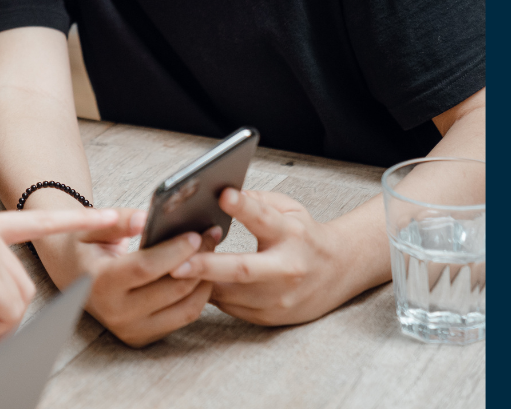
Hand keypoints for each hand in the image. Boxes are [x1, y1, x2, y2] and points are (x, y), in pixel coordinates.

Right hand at [36, 207, 220, 346]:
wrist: (73, 277)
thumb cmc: (84, 247)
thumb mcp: (91, 227)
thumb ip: (119, 221)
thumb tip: (146, 218)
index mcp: (98, 283)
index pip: (145, 268)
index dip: (174, 251)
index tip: (196, 234)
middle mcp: (114, 312)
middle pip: (171, 289)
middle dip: (198, 261)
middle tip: (212, 235)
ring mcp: (130, 329)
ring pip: (185, 308)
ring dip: (205, 280)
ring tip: (211, 252)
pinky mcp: (142, 337)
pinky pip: (183, 317)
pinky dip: (198, 295)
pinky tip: (202, 272)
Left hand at [167, 188, 361, 325]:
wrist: (338, 272)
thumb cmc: (305, 235)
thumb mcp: (288, 208)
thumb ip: (255, 200)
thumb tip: (215, 194)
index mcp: (292, 234)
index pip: (264, 219)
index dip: (243, 207)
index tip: (222, 195)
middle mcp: (287, 269)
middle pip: (243, 270)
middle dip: (207, 266)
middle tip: (175, 264)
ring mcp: (279, 298)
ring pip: (229, 294)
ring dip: (198, 282)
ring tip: (172, 270)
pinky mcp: (269, 317)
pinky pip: (229, 306)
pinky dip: (209, 293)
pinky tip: (192, 282)